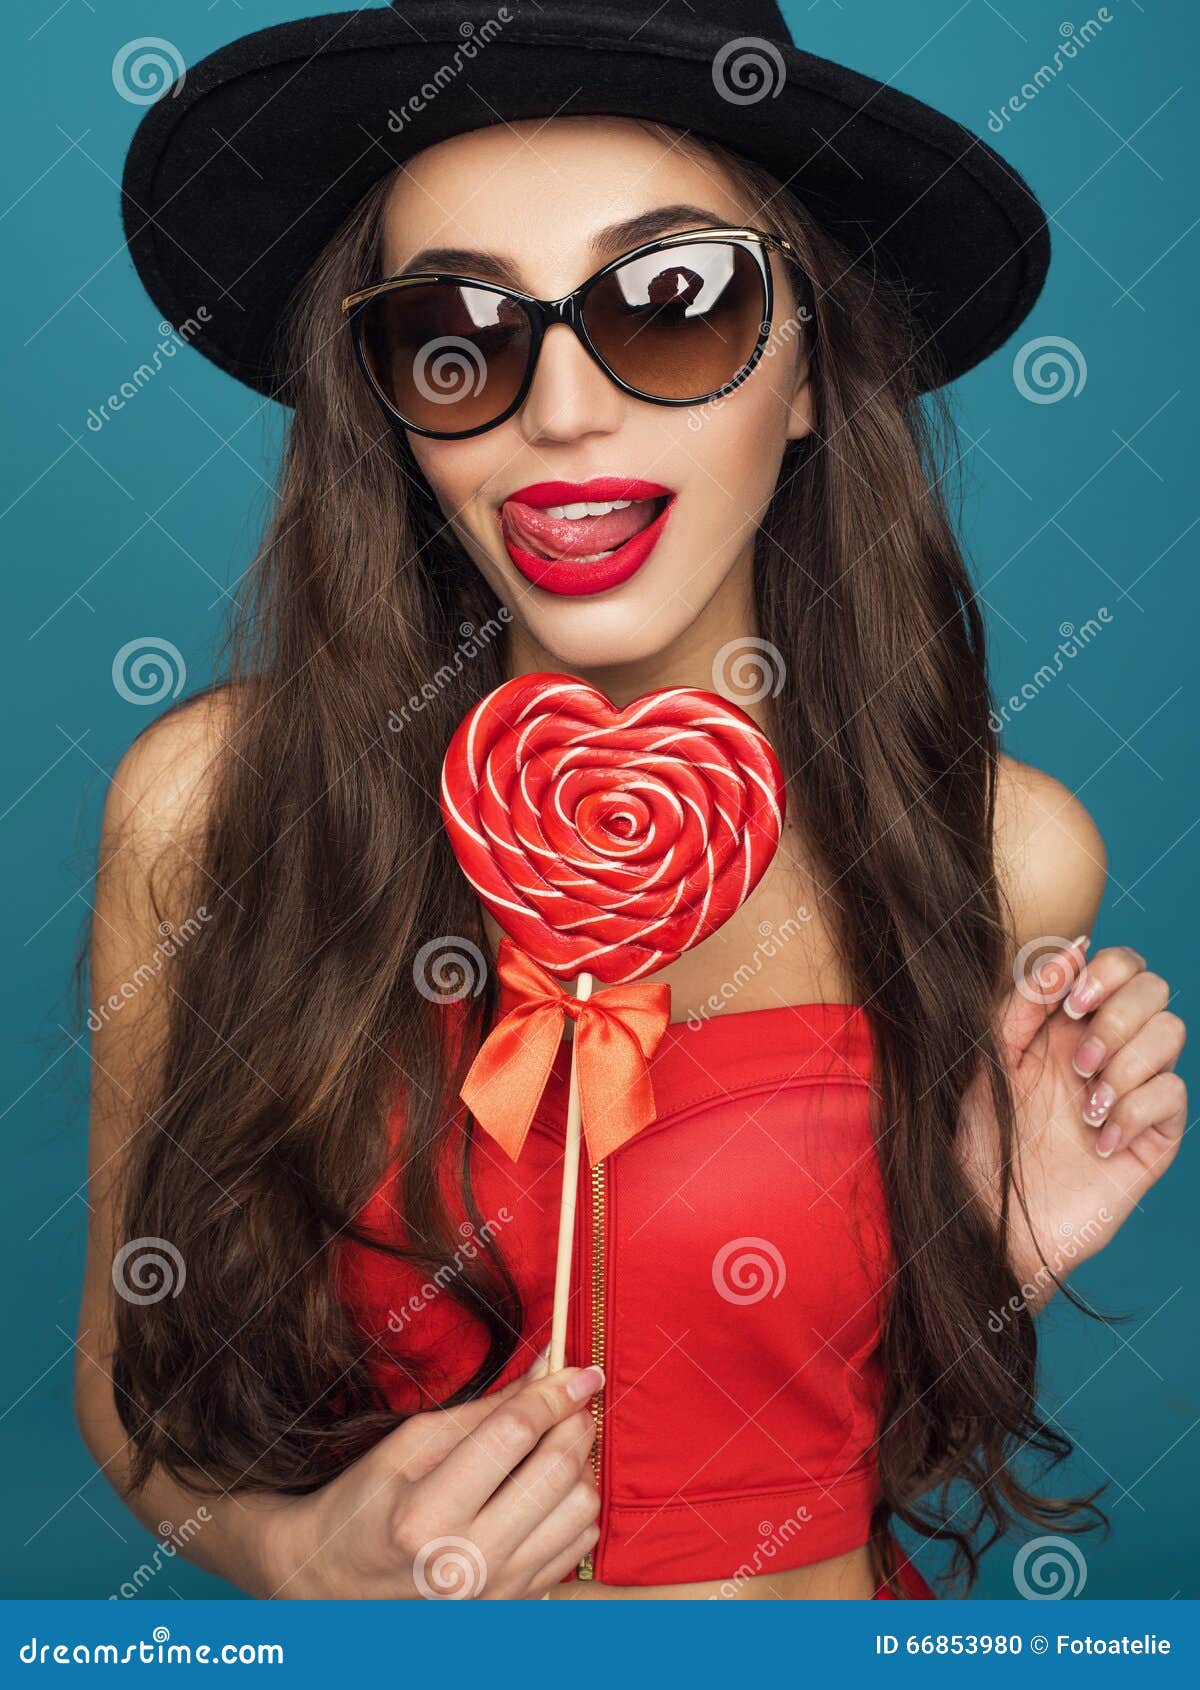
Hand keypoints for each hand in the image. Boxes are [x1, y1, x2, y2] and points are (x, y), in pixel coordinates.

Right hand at [258, 1353, 602, 1598]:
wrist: (338, 1582)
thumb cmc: (367, 1504)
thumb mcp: (411, 1443)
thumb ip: (487, 1408)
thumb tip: (549, 1366)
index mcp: (426, 1516)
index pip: (512, 1436)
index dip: (553, 1394)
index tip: (580, 1370)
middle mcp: (466, 1563)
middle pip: (557, 1473)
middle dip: (575, 1423)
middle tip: (569, 1402)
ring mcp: (494, 1592)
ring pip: (580, 1513)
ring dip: (580, 1466)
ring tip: (556, 1445)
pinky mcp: (514, 1605)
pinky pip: (577, 1547)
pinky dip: (575, 1508)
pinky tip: (550, 1488)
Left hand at [959, 937, 1186, 1302]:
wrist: (989, 1219)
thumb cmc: (979, 1140)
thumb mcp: (987, 1060)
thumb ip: (1022, 1002)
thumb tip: (1070, 947)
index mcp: (1065, 1025)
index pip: (1120, 965)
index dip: (1108, 970)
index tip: (1073, 1003)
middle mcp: (1105, 1052)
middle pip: (1156, 989)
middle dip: (1118, 1017)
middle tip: (1075, 1063)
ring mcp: (1133, 1092)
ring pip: (1173, 1034)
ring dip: (1126, 1064)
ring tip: (1084, 1106)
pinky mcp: (1152, 1138)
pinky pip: (1174, 1094)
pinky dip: (1136, 1111)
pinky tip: (1100, 1142)